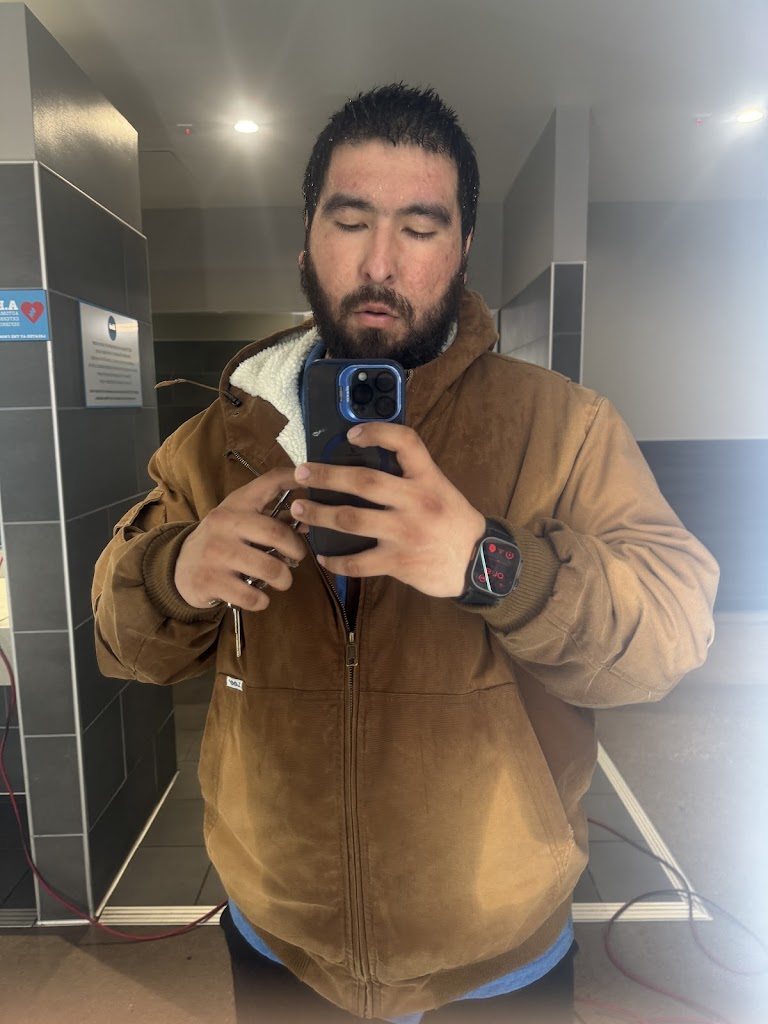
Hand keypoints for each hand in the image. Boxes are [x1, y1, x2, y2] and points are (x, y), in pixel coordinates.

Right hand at [174, 468, 307, 608]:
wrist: (180, 566)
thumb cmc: (222, 540)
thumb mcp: (240, 520)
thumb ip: (272, 517)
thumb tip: (309, 521)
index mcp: (237, 503)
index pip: (270, 482)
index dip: (296, 479)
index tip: (314, 484)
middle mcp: (225, 523)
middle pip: (276, 533)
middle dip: (296, 549)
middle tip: (297, 557)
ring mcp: (216, 553)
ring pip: (269, 568)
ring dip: (284, 579)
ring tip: (282, 580)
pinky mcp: (210, 581)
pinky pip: (252, 596)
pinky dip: (262, 600)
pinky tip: (259, 596)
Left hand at [290, 423, 484, 598]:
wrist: (479, 563)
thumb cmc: (454, 523)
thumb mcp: (440, 489)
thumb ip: (410, 477)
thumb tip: (366, 464)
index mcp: (427, 478)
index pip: (405, 442)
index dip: (376, 432)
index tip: (351, 433)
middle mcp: (416, 502)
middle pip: (363, 481)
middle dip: (326, 475)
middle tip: (300, 473)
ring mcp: (405, 532)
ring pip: (352, 519)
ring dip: (319, 514)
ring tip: (298, 509)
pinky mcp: (399, 561)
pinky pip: (358, 562)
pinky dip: (335, 561)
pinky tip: (322, 557)